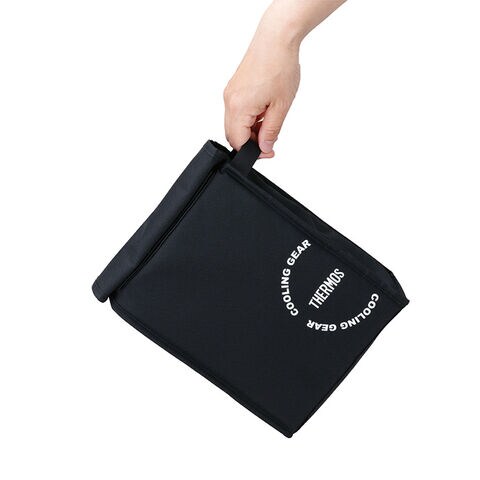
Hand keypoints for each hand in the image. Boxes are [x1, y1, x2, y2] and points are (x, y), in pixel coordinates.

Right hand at [224, 31, 299, 157]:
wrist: (276, 38)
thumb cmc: (280, 66)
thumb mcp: (281, 106)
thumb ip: (271, 131)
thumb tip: (264, 147)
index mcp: (239, 107)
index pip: (238, 142)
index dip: (253, 152)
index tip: (268, 151)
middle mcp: (229, 101)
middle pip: (233, 135)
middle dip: (250, 142)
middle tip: (270, 139)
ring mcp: (230, 94)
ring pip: (234, 124)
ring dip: (250, 129)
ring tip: (270, 120)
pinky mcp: (234, 88)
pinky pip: (237, 112)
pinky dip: (249, 118)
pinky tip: (264, 110)